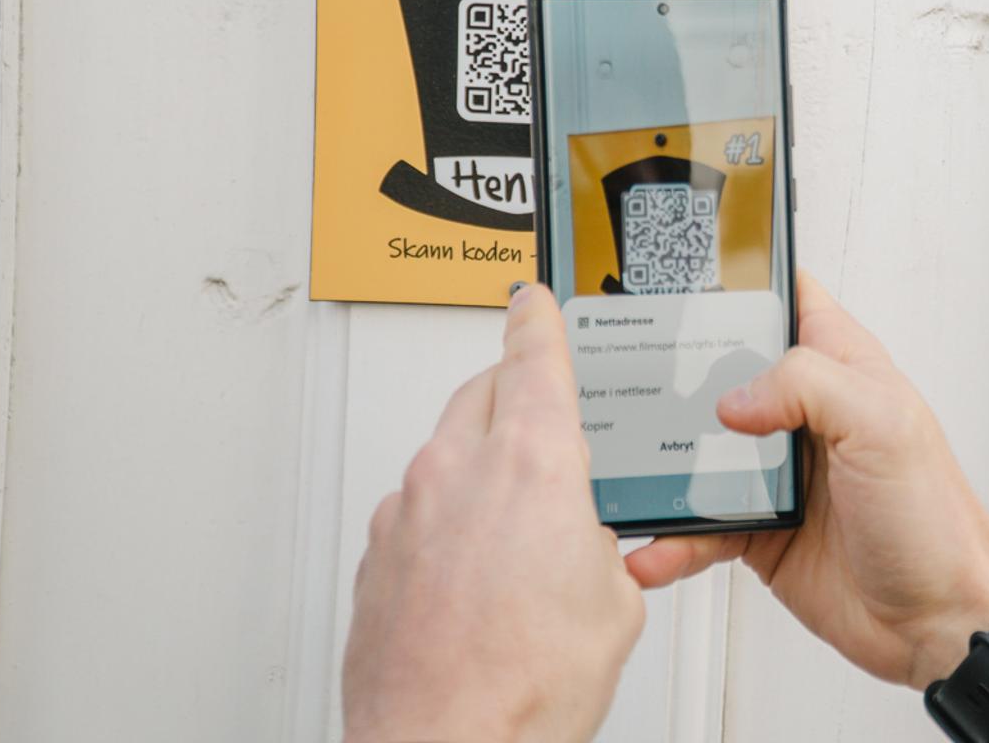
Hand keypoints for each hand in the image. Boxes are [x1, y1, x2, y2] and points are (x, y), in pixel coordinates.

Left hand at [342, 283, 644, 742]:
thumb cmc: (521, 689)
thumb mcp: (613, 602)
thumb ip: (601, 545)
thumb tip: (586, 546)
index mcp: (532, 461)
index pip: (533, 354)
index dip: (538, 317)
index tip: (535, 299)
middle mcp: (457, 471)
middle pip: (483, 393)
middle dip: (515, 395)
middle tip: (549, 421)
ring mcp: (407, 511)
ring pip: (447, 452)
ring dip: (481, 466)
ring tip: (521, 530)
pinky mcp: (376, 556)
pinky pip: (419, 510)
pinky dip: (448, 520)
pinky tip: (478, 575)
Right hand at [624, 271, 988, 689]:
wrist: (941, 620)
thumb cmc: (936, 519)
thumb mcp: (883, 425)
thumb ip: (808, 385)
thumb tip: (734, 396)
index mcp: (842, 369)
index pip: (787, 301)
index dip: (742, 284)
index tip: (683, 279)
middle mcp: (806, 416)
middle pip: (724, 375)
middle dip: (676, 380)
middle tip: (627, 382)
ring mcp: (780, 476)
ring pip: (701, 455)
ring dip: (662, 470)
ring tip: (624, 476)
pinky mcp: (762, 532)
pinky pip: (701, 527)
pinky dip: (673, 540)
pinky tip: (654, 550)